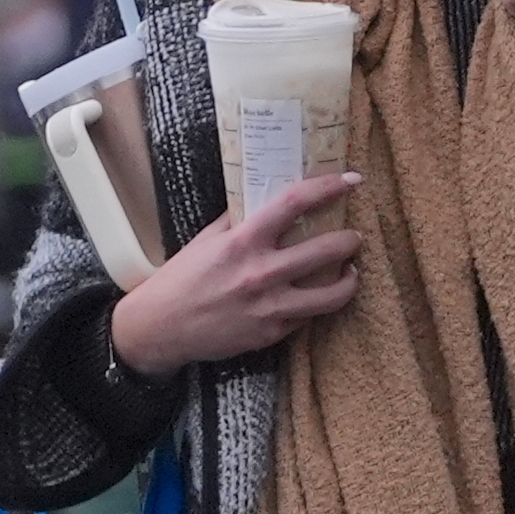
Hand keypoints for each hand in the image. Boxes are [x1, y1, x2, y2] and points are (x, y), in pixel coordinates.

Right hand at [109, 171, 362, 375]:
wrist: (160, 327)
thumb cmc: (182, 278)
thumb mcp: (207, 240)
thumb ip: (240, 222)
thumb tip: (267, 201)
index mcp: (243, 241)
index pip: (294, 204)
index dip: (328, 187)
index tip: (351, 179)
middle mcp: (260, 273)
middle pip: (325, 250)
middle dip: (349, 240)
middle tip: (354, 237)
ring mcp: (269, 307)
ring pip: (331, 294)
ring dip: (349, 280)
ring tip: (351, 271)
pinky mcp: (271, 334)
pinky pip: (307, 317)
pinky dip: (316, 305)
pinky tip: (317, 297)